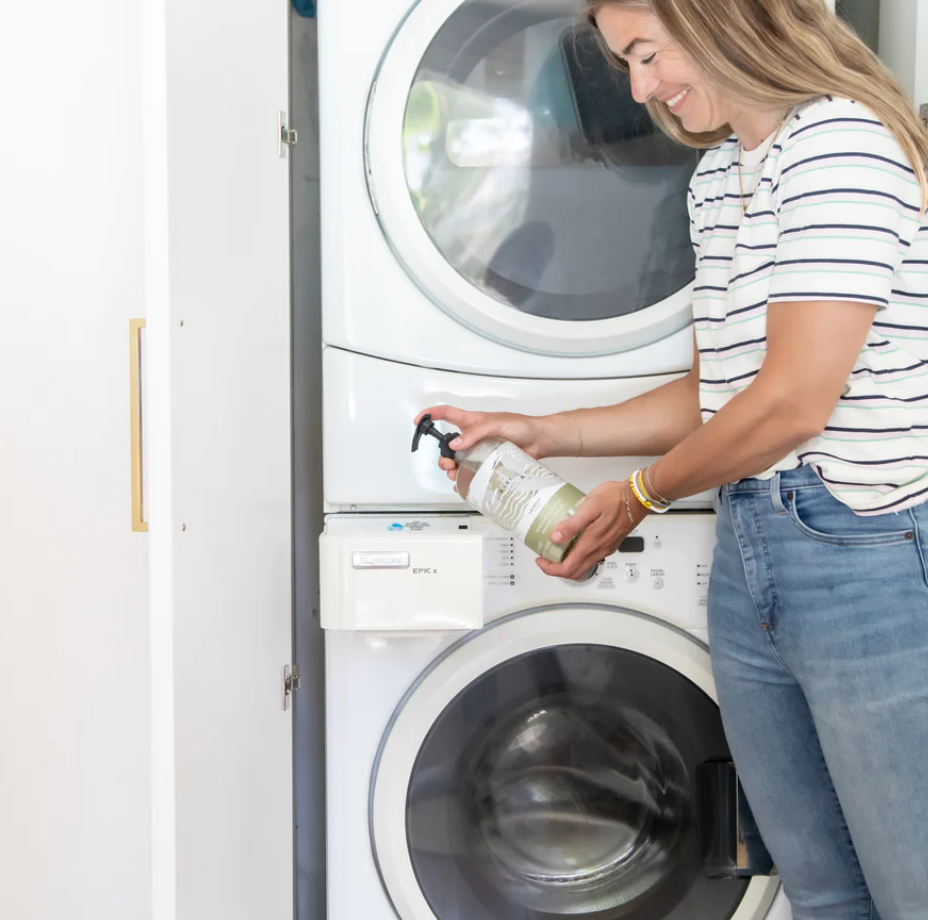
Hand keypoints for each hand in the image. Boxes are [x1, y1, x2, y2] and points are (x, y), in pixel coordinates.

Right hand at [415, 405, 564, 481]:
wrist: (540, 441)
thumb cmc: (523, 427)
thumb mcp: (497, 424)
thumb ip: (476, 432)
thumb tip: (457, 442)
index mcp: (472, 422)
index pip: (446, 413)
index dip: (431, 415)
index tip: (419, 420)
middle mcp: (474, 437)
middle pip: (448, 445)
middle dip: (443, 455)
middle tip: (448, 463)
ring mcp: (480, 451)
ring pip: (458, 461)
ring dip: (453, 469)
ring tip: (456, 474)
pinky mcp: (489, 464)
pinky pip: (472, 472)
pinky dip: (465, 479)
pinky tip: (465, 482)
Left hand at [537, 479, 649, 580]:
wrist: (637, 498)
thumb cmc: (615, 499)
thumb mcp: (589, 507)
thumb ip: (571, 525)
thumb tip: (555, 538)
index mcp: (591, 544)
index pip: (567, 568)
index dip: (550, 569)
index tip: (540, 560)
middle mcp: (599, 550)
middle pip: (575, 572)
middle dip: (557, 569)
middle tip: (546, 558)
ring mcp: (605, 548)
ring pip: (584, 566)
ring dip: (568, 564)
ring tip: (558, 550)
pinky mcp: (610, 544)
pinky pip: (592, 557)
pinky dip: (579, 556)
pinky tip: (574, 542)